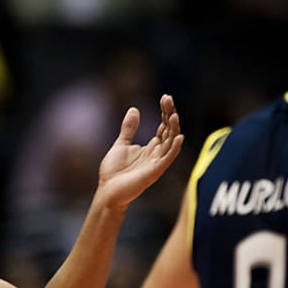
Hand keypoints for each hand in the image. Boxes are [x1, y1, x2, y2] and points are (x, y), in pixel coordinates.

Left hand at [96, 94, 183, 210]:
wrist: (107, 190)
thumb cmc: (114, 171)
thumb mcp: (121, 144)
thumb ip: (129, 129)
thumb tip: (134, 109)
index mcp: (150, 147)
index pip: (163, 127)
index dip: (165, 112)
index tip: (165, 97)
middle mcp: (157, 154)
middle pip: (169, 131)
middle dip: (170, 115)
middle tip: (168, 99)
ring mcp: (157, 162)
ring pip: (171, 143)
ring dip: (173, 128)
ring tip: (174, 114)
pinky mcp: (154, 171)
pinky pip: (168, 158)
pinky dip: (175, 148)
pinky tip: (179, 136)